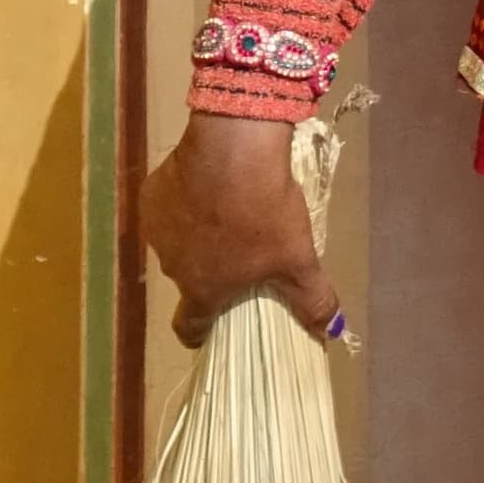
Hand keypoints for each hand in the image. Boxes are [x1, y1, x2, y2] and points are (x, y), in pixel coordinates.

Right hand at [139, 113, 340, 348]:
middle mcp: (173, 267)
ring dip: (196, 236)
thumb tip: (331, 331)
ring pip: (178, 243)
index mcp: (203, 289)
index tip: (209, 329)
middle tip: (240, 251)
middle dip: (210, 271)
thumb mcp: (298, 259)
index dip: (198, 331)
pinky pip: (169, 207)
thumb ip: (313, 299)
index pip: (188, 326)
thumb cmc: (264, 212)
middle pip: (190, 279)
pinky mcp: (151, 196)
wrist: (232, 151)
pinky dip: (186, 203)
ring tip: (227, 213)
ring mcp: (158, 231)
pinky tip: (208, 187)